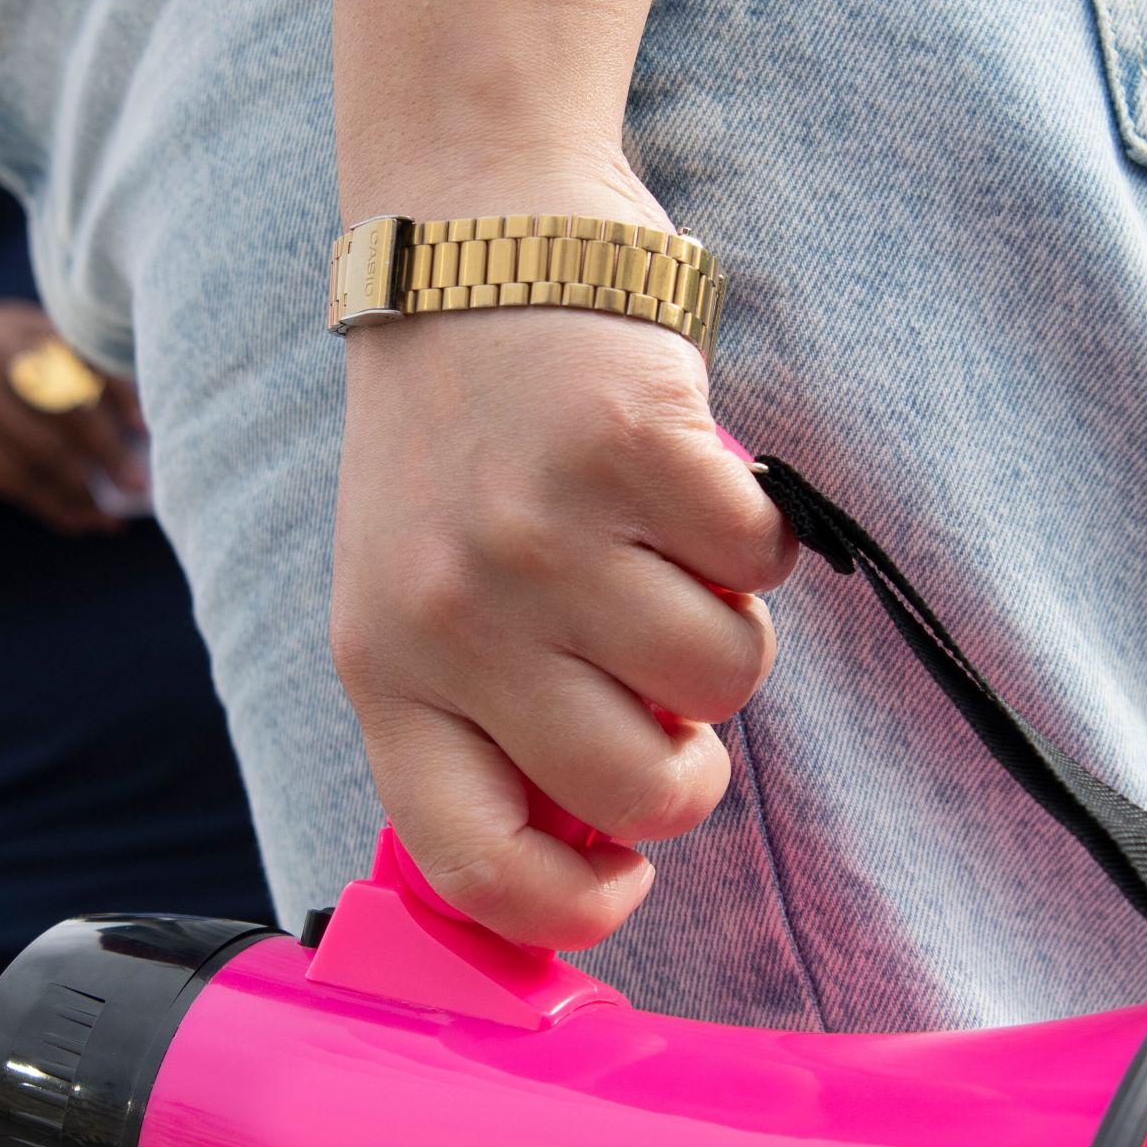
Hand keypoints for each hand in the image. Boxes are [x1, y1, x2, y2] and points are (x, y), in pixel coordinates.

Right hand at [0, 301, 145, 535]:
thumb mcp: (5, 359)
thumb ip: (60, 378)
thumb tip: (135, 439)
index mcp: (15, 325)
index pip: (82, 354)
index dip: (122, 394)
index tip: (149, 430)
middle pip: (68, 408)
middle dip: (111, 452)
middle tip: (141, 485)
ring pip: (47, 454)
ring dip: (86, 491)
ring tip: (111, 514)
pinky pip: (22, 483)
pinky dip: (57, 507)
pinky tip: (80, 521)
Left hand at [332, 301, 796, 951]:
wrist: (472, 239)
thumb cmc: (457, 443)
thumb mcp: (412, 592)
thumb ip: (476, 716)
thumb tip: (584, 852)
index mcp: (386, 670)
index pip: (475, 863)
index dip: (574, 906)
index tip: (623, 878)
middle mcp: (454, 613)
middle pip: (637, 791)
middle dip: (687, 767)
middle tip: (666, 693)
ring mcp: (542, 532)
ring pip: (723, 685)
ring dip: (727, 634)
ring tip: (668, 565)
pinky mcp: (633, 448)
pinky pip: (760, 569)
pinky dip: (756, 539)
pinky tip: (698, 492)